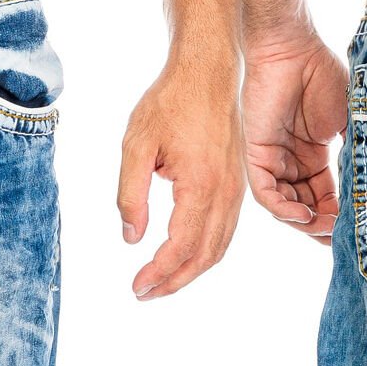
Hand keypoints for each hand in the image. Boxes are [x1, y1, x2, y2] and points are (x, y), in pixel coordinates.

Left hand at [117, 50, 244, 299]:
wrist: (207, 72)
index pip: (182, 246)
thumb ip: (130, 194)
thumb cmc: (169, 102)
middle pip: (204, 256)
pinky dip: (204, 253)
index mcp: (202, 185)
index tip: (137, 286)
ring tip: (160, 283)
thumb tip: (132, 237)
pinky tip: (183, 257)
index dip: (159, 273)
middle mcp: (225, 194)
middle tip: (144, 293)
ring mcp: (235, 192)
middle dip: (174, 281)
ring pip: (218, 248)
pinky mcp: (236, 186)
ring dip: (190, 272)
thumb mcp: (136, 145)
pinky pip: (224, 232)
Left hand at [243, 31, 346, 243]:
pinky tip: (303, 215)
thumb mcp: (350, 120)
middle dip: (323, 227)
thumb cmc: (322, 74)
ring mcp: (273, 160)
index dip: (339, 217)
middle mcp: (292, 163)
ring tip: (325, 228)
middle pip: (306, 208)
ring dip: (305, 222)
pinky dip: (284, 209)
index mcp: (314, 157)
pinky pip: (266, 193)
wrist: (293, 46)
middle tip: (340, 238)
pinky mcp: (256, 154)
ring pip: (286, 206)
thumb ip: (358, 151)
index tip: (358, 229)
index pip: (325, 198)